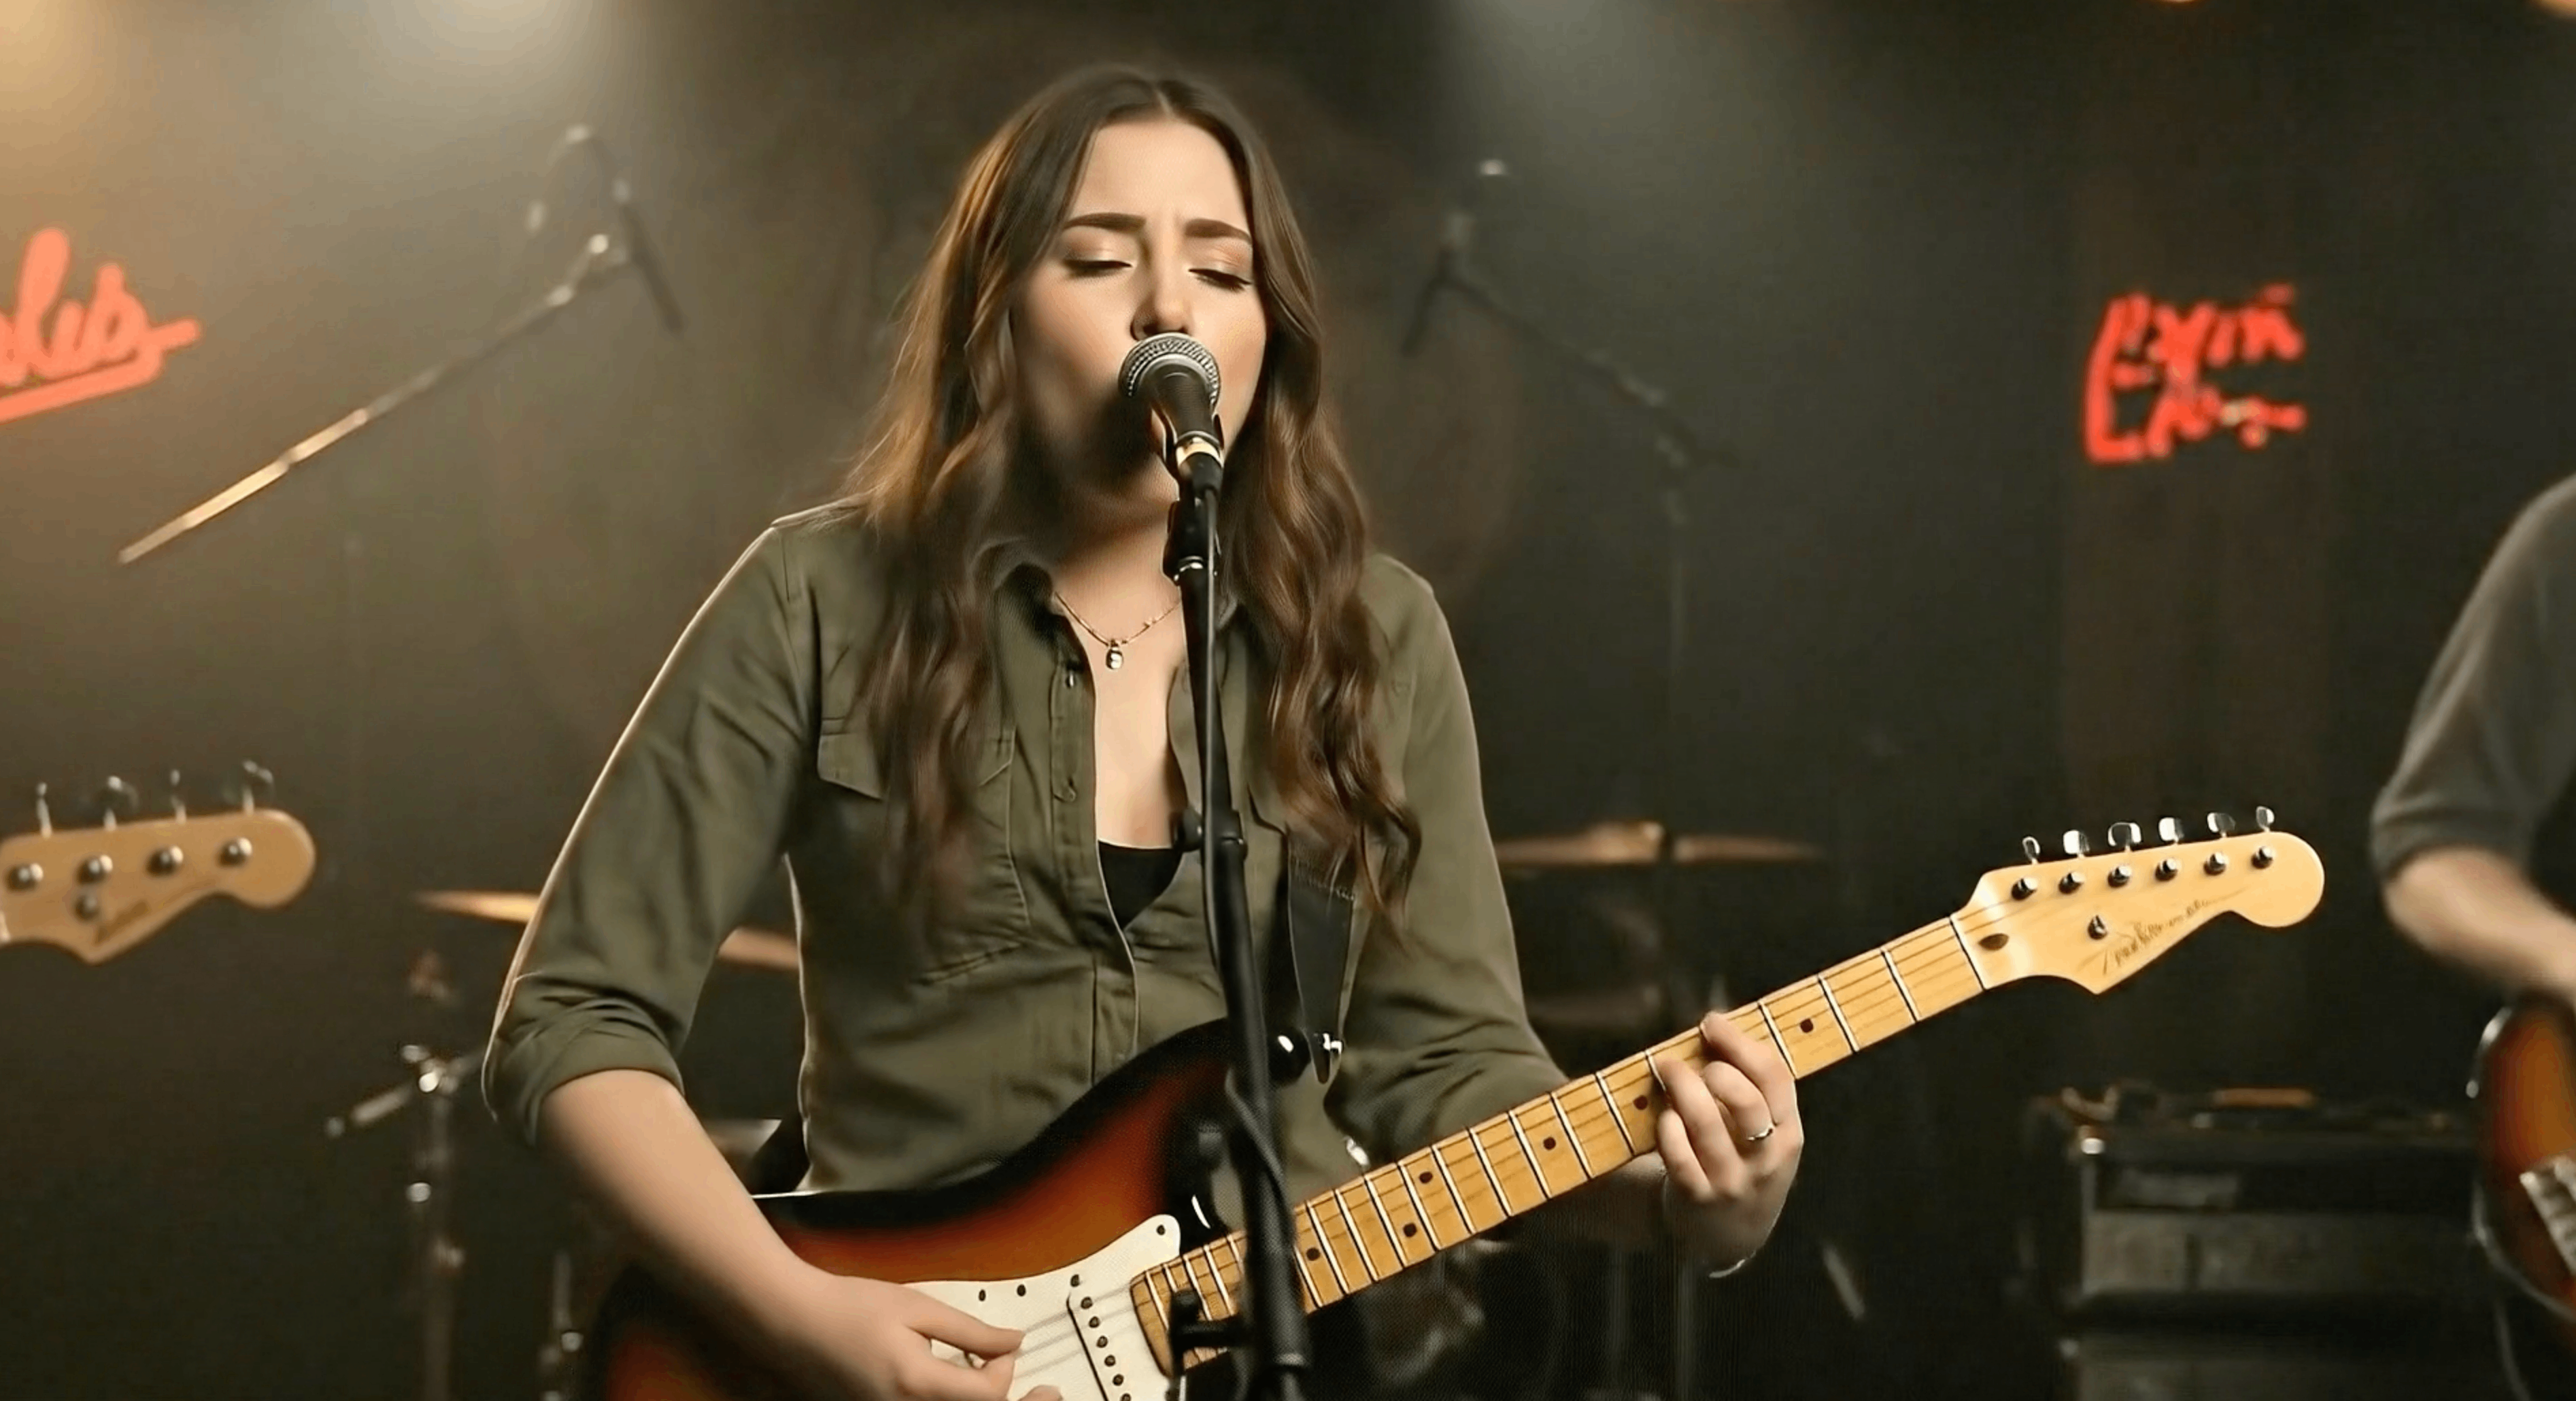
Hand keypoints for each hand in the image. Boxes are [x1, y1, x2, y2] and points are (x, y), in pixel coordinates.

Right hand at [765, 1270, 1062, 1400]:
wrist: (794, 1322)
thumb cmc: (849, 1309)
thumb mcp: (918, 1308)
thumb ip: (971, 1331)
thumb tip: (1013, 1342)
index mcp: (917, 1384)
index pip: (988, 1395)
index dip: (1004, 1369)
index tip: (1000, 1345)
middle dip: (989, 1389)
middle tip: (990, 1361)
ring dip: (965, 1395)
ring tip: (967, 1368)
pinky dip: (940, 1398)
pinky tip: (938, 1378)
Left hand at [1651, 1010, 1802, 1269]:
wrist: (1731, 1234)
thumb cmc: (1745, 1163)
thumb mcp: (1768, 1135)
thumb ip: (1753, 1090)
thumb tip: (1717, 1027)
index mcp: (1789, 1134)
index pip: (1775, 1078)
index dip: (1741, 1043)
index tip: (1712, 1022)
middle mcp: (1766, 1159)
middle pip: (1746, 1100)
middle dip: (1713, 1069)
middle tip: (1686, 1059)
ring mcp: (1732, 1181)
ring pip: (1706, 1123)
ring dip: (1682, 1088)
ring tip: (1666, 1069)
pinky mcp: (1697, 1197)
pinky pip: (1678, 1154)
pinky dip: (1668, 1127)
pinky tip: (1664, 1116)